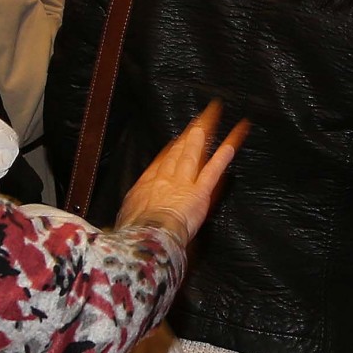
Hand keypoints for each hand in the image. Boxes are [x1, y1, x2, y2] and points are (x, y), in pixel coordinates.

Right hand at [117, 101, 248, 247]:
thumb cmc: (134, 230)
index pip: (162, 161)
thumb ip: (130, 214)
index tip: (178, 140)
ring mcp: (183, 182)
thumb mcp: (126, 218)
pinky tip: (231, 144)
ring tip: (212, 118)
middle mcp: (166, 178)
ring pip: (194, 153)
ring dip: (204, 135)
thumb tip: (121, 220)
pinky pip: (213, 170)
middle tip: (198, 119)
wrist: (147, 234)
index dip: (172, 149)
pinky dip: (222, 157)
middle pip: (179, 150)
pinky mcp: (199, 191)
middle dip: (189, 134)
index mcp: (147, 184)